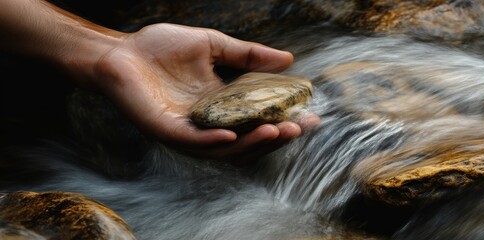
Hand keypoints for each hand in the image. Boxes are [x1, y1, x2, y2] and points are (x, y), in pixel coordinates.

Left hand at [92, 23, 318, 163]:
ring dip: (251, 144)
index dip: (284, 121)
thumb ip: (246, 55)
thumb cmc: (160, 48)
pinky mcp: (166, 130)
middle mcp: (208, 124)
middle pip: (247, 141)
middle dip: (274, 138)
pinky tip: (232, 136)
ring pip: (224, 149)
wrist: (119, 50)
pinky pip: (193, 143)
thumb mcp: (213, 45)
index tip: (310, 116)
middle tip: (297, 128)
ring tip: (275, 131)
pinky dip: (213, 143)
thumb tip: (287, 58)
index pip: (258, 120)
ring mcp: (188, 130)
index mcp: (221, 106)